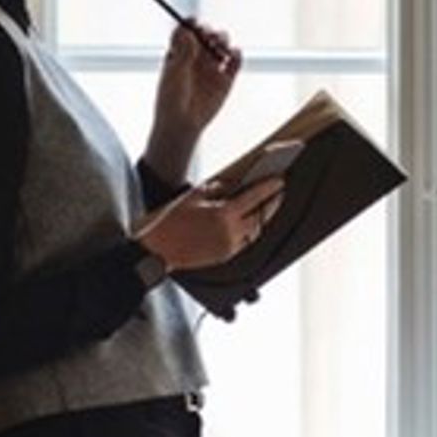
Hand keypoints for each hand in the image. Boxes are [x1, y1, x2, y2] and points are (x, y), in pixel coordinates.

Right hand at [135, 176, 285, 276]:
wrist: (156, 250)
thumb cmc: (169, 220)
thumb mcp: (191, 197)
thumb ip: (214, 189)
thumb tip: (231, 184)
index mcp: (223, 214)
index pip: (255, 197)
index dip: (269, 187)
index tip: (279, 180)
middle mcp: (230, 232)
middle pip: (261, 216)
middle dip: (272, 203)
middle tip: (280, 192)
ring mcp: (229, 246)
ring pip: (255, 231)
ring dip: (263, 218)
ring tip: (267, 206)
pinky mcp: (224, 256)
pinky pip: (245, 242)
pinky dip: (250, 230)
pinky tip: (251, 223)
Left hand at [144, 17, 243, 175]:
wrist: (182, 124)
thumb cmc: (170, 99)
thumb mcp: (174, 73)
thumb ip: (183, 52)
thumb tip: (190, 32)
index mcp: (179, 53)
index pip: (187, 32)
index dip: (191, 25)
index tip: (195, 20)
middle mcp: (196, 58)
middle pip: (206, 36)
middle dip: (209, 32)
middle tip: (209, 35)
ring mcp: (211, 68)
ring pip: (221, 46)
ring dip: (223, 41)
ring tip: (221, 45)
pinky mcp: (225, 79)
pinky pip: (234, 63)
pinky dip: (237, 56)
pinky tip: (234, 53)